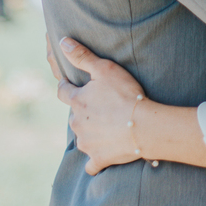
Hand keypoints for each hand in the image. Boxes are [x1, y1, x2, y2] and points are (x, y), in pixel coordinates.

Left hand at [54, 37, 146, 174]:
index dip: (66, 86)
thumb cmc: (126, 95)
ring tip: (106, 128)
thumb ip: (82, 56)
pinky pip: (92, 164)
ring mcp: (86, 143)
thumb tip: (62, 41)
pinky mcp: (98, 159)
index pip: (63, 91)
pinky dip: (96, 160)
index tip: (69, 85)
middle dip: (83, 112)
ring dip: (90, 133)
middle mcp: (76, 123)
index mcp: (77, 101)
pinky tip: (103, 156)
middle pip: (74, 116)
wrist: (144, 127)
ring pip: (82, 137)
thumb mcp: (105, 69)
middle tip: (99, 107)